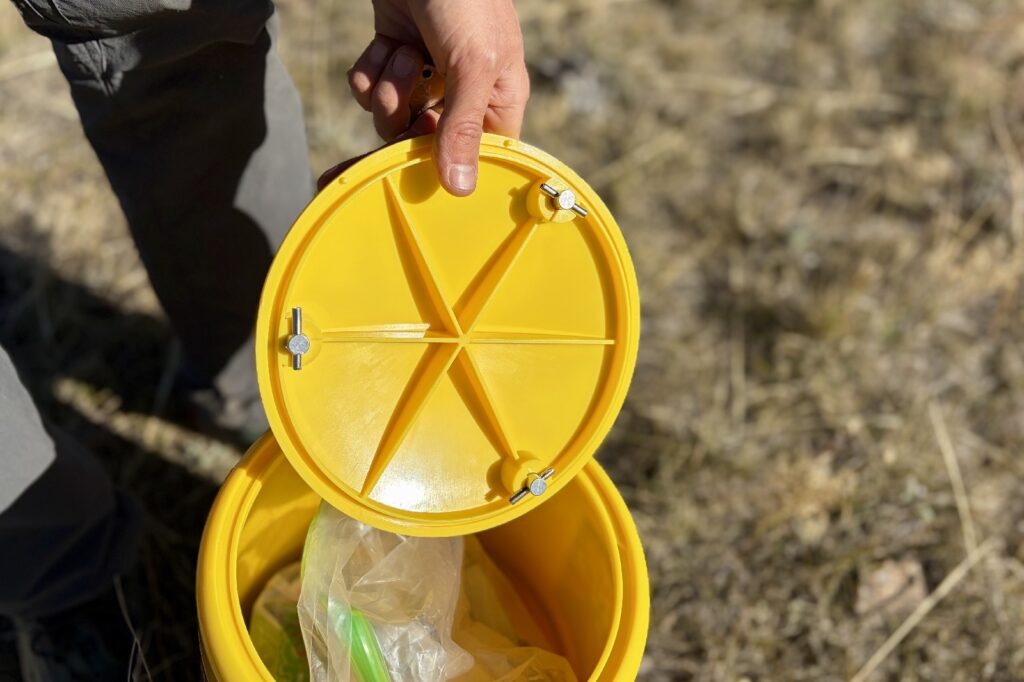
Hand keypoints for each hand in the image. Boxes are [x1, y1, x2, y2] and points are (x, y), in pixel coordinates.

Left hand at [347, 0, 529, 195]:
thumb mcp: (473, 63)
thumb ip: (463, 127)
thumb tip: (461, 188)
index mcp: (496, 102)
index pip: (475, 158)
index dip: (447, 167)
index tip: (420, 172)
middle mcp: (460, 96)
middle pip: (423, 143)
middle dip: (405, 122)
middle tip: (401, 102)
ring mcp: (424, 77)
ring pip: (391, 118)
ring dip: (388, 89)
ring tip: (403, 56)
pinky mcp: (392, 57)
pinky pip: (369, 88)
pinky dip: (370, 69)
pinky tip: (386, 45)